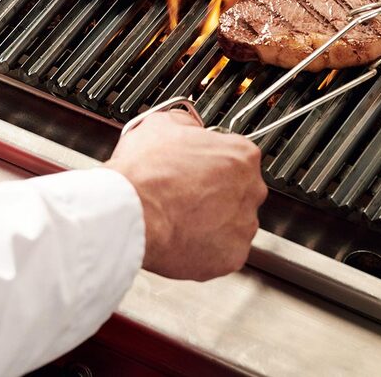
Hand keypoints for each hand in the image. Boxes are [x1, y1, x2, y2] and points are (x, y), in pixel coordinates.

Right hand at [105, 110, 266, 280]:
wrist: (129, 212)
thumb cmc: (145, 172)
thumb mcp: (160, 125)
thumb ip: (187, 124)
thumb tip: (188, 128)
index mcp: (240, 155)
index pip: (236, 156)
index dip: (210, 162)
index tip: (195, 167)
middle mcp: (250, 190)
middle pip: (238, 191)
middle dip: (215, 193)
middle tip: (184, 193)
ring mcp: (243, 226)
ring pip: (232, 223)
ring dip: (211, 221)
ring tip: (178, 217)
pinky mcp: (232, 257)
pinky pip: (222, 252)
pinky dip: (205, 248)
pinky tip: (181, 236)